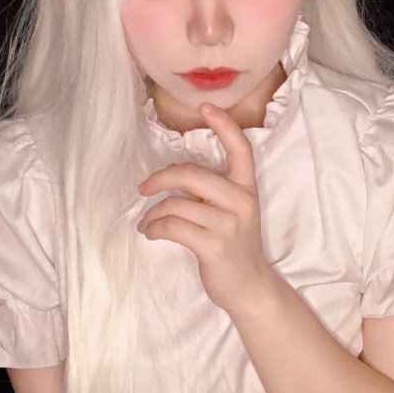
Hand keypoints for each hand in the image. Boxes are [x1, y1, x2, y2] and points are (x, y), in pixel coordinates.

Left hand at [137, 104, 275, 313]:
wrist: (249, 287)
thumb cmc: (234, 246)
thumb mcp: (234, 212)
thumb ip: (214, 191)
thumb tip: (172, 178)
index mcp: (246, 188)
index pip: (240, 148)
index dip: (223, 125)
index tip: (205, 105)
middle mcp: (241, 202)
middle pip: (191, 174)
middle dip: (160, 178)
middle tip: (143, 188)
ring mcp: (229, 224)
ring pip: (175, 204)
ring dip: (152, 214)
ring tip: (148, 223)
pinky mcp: (214, 246)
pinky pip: (172, 226)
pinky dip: (154, 228)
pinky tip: (152, 233)